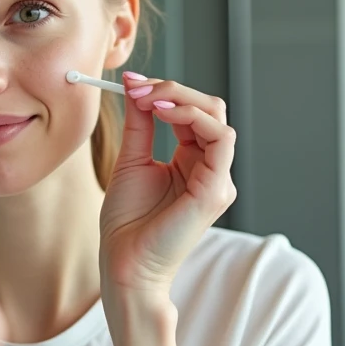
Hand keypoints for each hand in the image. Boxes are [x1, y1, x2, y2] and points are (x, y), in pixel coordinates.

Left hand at [99, 74, 236, 301]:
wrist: (124, 262)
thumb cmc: (127, 221)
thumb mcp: (132, 159)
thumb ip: (139, 122)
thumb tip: (135, 85)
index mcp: (193, 162)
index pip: (192, 112)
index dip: (164, 91)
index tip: (130, 82)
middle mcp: (211, 169)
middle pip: (210, 109)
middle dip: (174, 89)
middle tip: (138, 87)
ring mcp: (218, 179)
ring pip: (217, 117)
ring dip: (181, 98)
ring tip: (148, 98)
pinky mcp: (216, 190)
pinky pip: (220, 139)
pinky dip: (192, 117)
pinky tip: (161, 113)